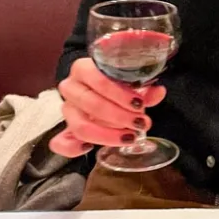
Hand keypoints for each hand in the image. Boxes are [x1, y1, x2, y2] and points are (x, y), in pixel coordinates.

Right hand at [50, 57, 165, 157]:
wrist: (96, 91)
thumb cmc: (114, 86)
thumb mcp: (129, 85)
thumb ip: (144, 89)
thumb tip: (158, 91)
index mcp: (83, 69)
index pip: (98, 80)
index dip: (120, 94)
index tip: (139, 105)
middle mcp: (70, 87)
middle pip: (92, 104)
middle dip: (119, 116)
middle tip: (141, 123)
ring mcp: (66, 109)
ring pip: (81, 125)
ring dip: (107, 134)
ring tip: (130, 137)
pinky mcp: (64, 129)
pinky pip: (60, 142)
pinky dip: (72, 149)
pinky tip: (89, 149)